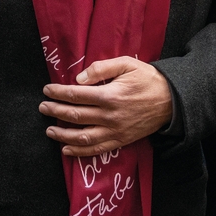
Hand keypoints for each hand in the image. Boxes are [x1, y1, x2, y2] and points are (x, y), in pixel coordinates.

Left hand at [39, 56, 173, 157]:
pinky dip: (80, 152)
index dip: (59, 93)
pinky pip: (97, 150)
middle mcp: (110, 116)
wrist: (172, 100)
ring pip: (83, 137)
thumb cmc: (148, 79)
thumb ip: (102, 68)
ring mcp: (115, 131)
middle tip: (43, 107)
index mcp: (110, 95)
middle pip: (76, 116)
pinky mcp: (121, 141)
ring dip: (63, 135)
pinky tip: (67, 150)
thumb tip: (79, 79)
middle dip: (55, 111)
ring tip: (49, 130)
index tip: (47, 90)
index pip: (76, 95)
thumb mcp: (127, 64)